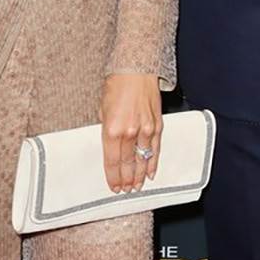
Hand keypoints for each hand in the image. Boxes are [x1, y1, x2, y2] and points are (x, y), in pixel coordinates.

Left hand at [101, 73, 161, 193]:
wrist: (136, 70)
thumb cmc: (116, 86)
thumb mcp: (103, 110)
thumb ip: (107, 130)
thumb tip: (111, 146)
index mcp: (111, 129)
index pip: (112, 161)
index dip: (113, 177)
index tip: (114, 187)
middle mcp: (129, 132)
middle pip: (127, 164)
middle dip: (126, 179)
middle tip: (126, 190)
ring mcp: (145, 129)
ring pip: (142, 159)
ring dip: (139, 175)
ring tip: (137, 186)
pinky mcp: (157, 125)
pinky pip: (155, 149)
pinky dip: (152, 162)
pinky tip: (150, 172)